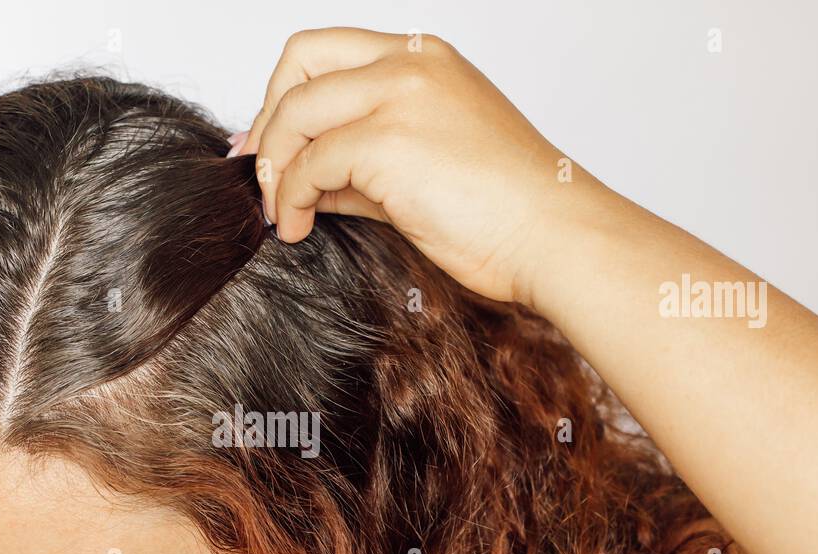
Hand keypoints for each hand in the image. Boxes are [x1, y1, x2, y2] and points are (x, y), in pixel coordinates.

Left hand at [232, 27, 624, 306]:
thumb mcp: (426, 169)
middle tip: (263, 176)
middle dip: (268, 122)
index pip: (326, 52)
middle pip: (299, 62)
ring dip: (275, 169)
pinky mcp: (388, 141)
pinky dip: (292, 199)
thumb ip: (363, 165)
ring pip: (295, 113)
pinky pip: (310, 165)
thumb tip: (310, 186)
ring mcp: (400, 95)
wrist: (554, 237)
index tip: (269, 144)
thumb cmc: (508, 212)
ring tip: (282, 214)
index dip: (284, 97)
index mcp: (425, 59)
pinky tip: (299, 228)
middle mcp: (411, 63)